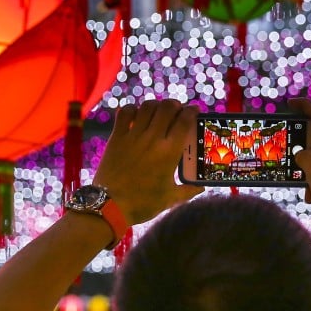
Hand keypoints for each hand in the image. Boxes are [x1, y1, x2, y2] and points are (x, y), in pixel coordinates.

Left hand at [94, 100, 201, 225]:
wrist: (109, 206)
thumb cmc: (142, 203)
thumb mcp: (169, 198)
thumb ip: (187, 191)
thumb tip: (202, 188)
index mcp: (169, 152)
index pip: (184, 121)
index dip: (191, 111)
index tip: (194, 110)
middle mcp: (153, 138)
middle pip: (167, 108)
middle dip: (175, 105)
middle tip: (176, 110)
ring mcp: (133, 135)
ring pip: (147, 107)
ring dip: (156, 105)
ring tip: (158, 111)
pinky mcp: (116, 137)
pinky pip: (125, 113)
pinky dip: (132, 109)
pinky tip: (136, 114)